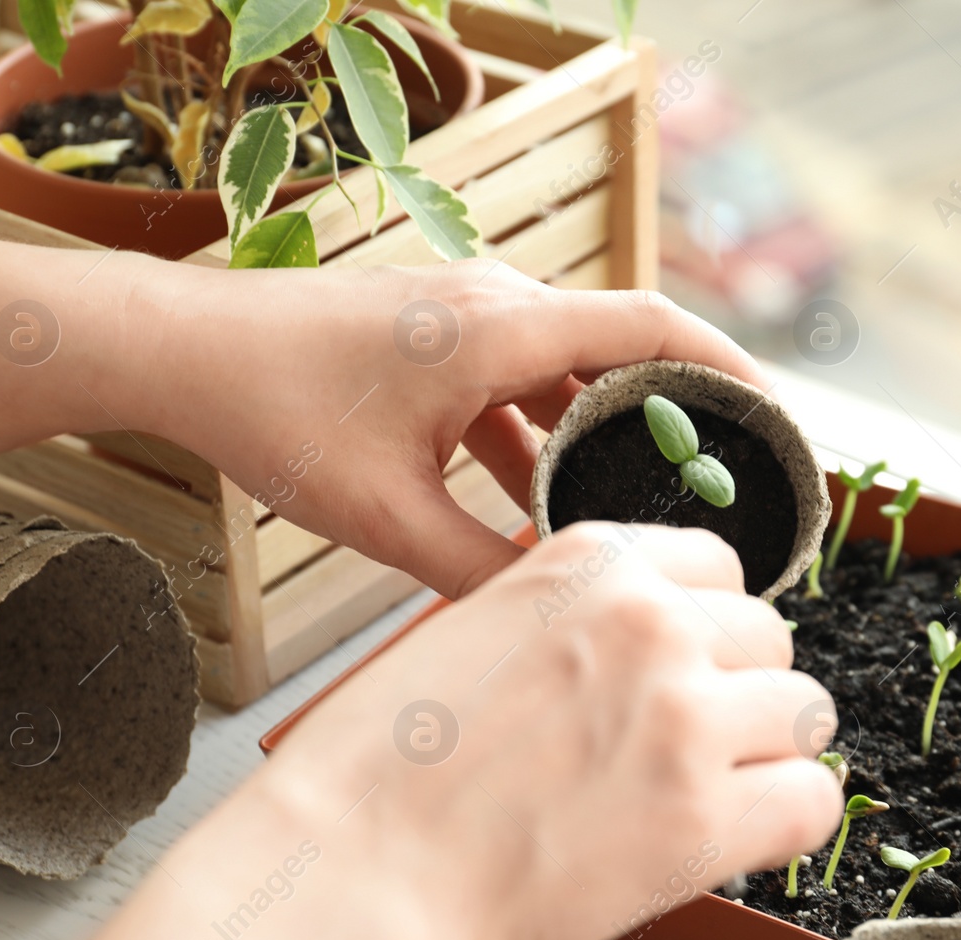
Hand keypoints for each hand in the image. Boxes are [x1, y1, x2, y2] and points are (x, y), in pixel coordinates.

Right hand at [0, 524, 841, 939]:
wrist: (352, 863)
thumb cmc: (386, 762)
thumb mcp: (481, 625)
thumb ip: (579, 616)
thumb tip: (660, 640)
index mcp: (592, 561)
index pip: (719, 565)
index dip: (704, 626)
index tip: (687, 667)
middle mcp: (651, 620)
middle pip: (768, 636)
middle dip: (735, 688)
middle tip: (682, 744)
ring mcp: (684, 715)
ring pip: (803, 712)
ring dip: (764, 752)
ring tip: (701, 791)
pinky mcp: (701, 816)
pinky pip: (812, 802)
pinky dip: (783, 822)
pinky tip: (729, 835)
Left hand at [147, 259, 772, 597]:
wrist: (184, 349)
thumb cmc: (275, 415)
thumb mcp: (385, 514)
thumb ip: (476, 570)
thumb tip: (548, 616)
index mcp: (502, 328)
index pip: (652, 328)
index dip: (728, 371)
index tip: (776, 420)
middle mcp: (496, 303)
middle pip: (620, 347)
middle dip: (674, 412)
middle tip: (718, 478)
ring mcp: (463, 312)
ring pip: (564, 367)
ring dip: (596, 428)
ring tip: (632, 502)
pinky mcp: (432, 333)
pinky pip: (514, 378)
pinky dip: (537, 432)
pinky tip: (531, 500)